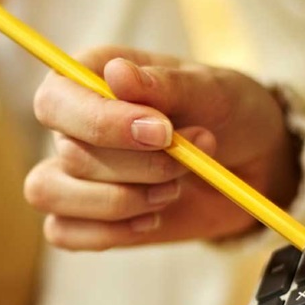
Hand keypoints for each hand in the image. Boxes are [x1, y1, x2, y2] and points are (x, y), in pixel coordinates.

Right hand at [25, 46, 300, 249]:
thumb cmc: (228, 111)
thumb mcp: (211, 89)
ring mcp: (73, 171)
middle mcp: (72, 122)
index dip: (101, 122)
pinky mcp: (85, 215)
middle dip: (138, 166)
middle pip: (69, 153)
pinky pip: (62, 232)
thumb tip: (116, 72)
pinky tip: (151, 219)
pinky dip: (109, 232)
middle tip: (188, 160)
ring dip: (119, 201)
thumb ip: (164, 85)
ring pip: (50, 193)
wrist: (253, 162)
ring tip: (171, 191)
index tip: (163, 132)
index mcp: (89, 76)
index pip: (56, 101)